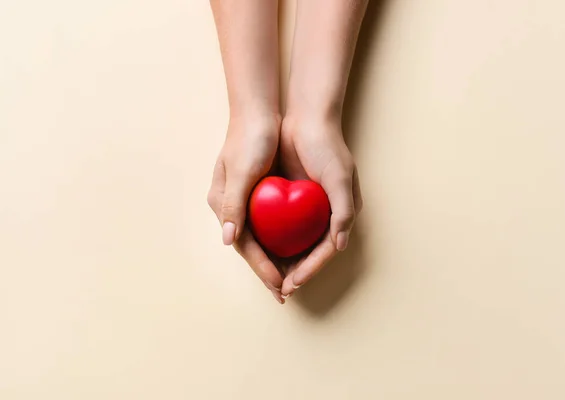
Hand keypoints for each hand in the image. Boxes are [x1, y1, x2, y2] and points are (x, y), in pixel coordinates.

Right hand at [207, 113, 285, 301]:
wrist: (257, 113)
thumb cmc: (249, 139)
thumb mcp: (241, 170)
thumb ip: (233, 205)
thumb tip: (227, 239)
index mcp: (223, 205)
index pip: (245, 246)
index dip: (262, 267)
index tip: (280, 286)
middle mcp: (232, 208)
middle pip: (252, 248)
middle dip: (268, 272)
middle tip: (286, 295)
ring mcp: (245, 203)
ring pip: (261, 241)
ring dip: (275, 261)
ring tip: (291, 281)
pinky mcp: (258, 196)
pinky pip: (269, 227)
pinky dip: (281, 243)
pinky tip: (294, 252)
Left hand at [278, 115, 362, 296]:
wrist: (306, 119)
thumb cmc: (327, 147)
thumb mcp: (340, 178)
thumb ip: (343, 212)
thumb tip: (340, 246)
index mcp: (341, 213)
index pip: (325, 251)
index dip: (310, 269)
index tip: (292, 283)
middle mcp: (325, 215)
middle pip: (310, 252)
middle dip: (295, 273)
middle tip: (279, 291)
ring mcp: (307, 208)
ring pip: (294, 244)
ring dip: (282, 261)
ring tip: (269, 279)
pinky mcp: (291, 200)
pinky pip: (281, 227)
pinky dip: (273, 241)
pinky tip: (259, 251)